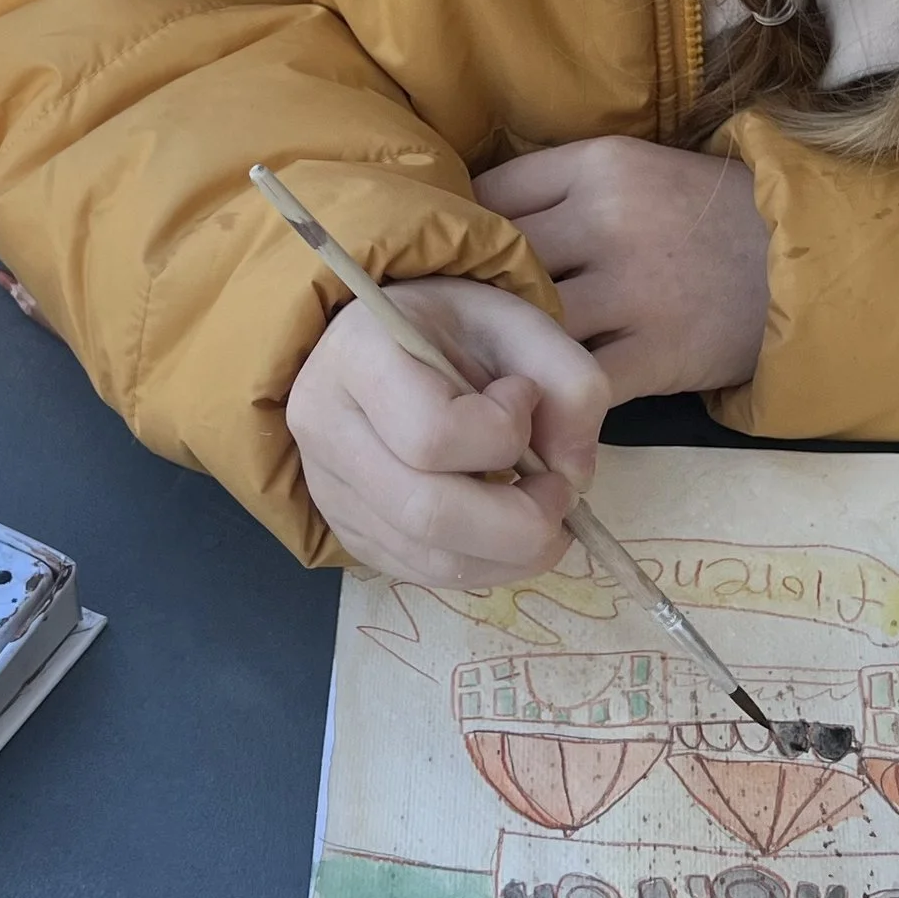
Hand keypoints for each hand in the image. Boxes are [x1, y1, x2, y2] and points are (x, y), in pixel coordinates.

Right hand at [287, 275, 607, 588]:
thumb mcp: (523, 325)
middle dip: (521, 521)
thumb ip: (571, 385)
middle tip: (560, 493)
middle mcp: (324, 427)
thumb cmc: (454, 328)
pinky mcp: (348, 530)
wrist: (391, 345)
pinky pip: (423, 572)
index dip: (504, 434)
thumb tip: (575, 476)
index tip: (524, 397)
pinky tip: (506, 528)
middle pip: (427, 513)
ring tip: (542, 511)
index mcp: (357, 354)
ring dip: (511, 553)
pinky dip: (485, 564)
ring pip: (429, 558)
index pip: (433, 434)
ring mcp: (329, 487)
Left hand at [473, 137, 771, 403]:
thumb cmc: (703, 220)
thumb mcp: (633, 173)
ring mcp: (636, 289)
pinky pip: (582, 382)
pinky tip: (539, 406)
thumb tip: (462, 223)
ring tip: (489, 369)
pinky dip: (555, 399)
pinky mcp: (661, 351)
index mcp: (598, 165)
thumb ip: (557, 191)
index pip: (489, 194)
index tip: (450, 262)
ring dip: (507, 351)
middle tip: (453, 326)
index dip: (460, 234)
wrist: (805, 261)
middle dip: (471, 296)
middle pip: (499, 261)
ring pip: (532, 324)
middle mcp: (610, 219)